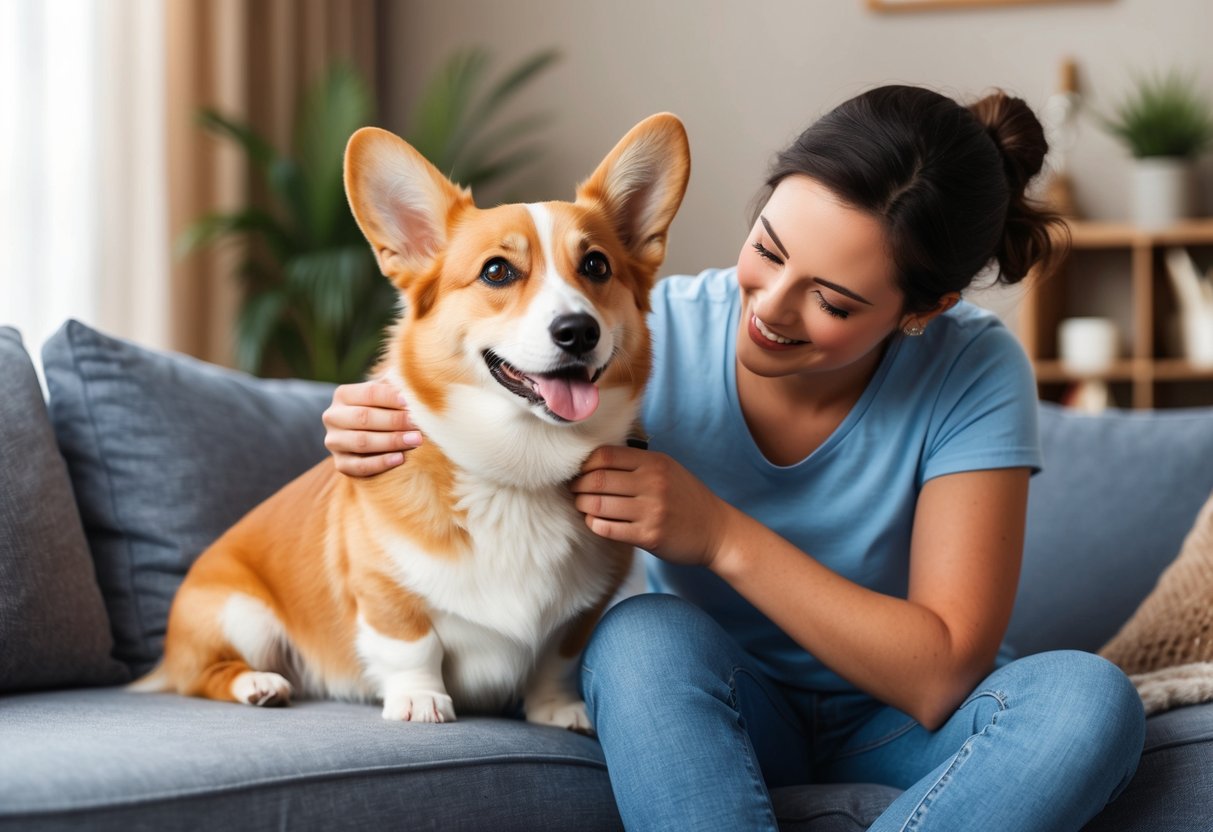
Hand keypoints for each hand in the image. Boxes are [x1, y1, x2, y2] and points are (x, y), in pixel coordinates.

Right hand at [322, 380, 421, 476]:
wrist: (370, 437)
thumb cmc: (384, 409)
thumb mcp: (385, 393)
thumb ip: (395, 384)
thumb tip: (413, 376)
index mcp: (343, 395)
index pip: (368, 393)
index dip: (391, 397)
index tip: (411, 402)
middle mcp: (333, 417)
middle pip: (364, 417)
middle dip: (394, 421)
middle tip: (418, 424)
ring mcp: (334, 441)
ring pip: (362, 442)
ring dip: (391, 441)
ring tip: (415, 440)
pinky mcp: (341, 463)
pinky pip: (360, 466)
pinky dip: (381, 463)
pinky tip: (400, 458)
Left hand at [570, 446, 732, 567]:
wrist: (717, 531)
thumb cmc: (686, 498)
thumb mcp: (668, 469)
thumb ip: (637, 463)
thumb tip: (593, 460)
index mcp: (655, 463)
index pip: (605, 455)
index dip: (584, 464)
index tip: (579, 471)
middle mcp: (653, 484)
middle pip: (597, 480)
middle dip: (577, 485)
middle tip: (572, 489)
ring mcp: (651, 511)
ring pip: (598, 505)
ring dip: (582, 505)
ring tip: (581, 505)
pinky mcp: (649, 536)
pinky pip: (607, 528)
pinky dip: (594, 524)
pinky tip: (594, 521)